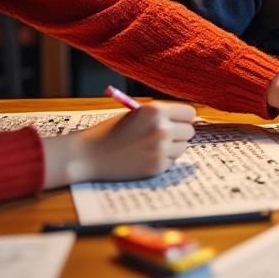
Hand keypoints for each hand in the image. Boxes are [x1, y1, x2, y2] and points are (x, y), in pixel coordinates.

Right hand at [42, 101, 195, 187]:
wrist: (89, 155)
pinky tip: (144, 157)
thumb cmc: (111, 132)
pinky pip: (172, 162)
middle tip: (164, 136)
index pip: (189, 113)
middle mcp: (161, 128)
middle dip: (179, 134)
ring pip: (182, 148)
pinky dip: (162, 161)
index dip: (183, 118)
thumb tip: (185, 120)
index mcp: (155, 110)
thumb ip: (159, 115)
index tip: (179, 122)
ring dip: (172, 148)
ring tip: (150, 147)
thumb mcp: (135, 114)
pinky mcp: (157, 166)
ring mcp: (160, 149)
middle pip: (189, 131)